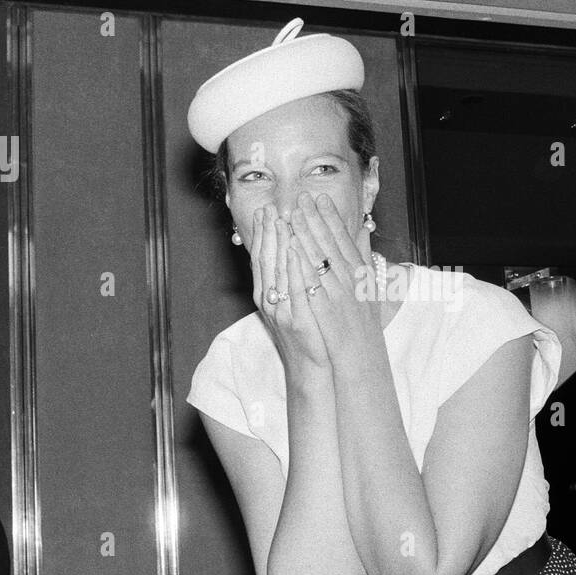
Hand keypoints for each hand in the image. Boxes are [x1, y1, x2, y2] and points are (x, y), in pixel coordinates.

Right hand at [249, 203, 328, 371]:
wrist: (312, 367)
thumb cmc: (309, 331)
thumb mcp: (298, 302)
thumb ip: (294, 276)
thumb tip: (296, 250)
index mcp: (268, 294)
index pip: (262, 258)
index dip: (263, 233)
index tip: (266, 210)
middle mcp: (269, 300)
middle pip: (265, 260)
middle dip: (267, 232)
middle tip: (269, 207)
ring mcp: (280, 310)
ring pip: (277, 271)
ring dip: (277, 244)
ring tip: (280, 219)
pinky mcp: (294, 320)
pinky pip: (293, 288)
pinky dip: (292, 267)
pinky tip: (295, 249)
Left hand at [288, 192, 382, 359]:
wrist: (361, 356)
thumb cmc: (363, 324)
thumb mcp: (369, 286)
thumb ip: (365, 256)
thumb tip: (364, 230)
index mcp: (360, 272)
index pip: (344, 238)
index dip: (331, 216)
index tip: (320, 198)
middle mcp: (350, 278)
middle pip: (330, 242)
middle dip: (314, 217)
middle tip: (301, 197)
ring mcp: (338, 292)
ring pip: (318, 256)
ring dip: (304, 232)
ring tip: (291, 213)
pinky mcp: (325, 306)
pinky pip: (310, 279)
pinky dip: (300, 260)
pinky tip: (290, 245)